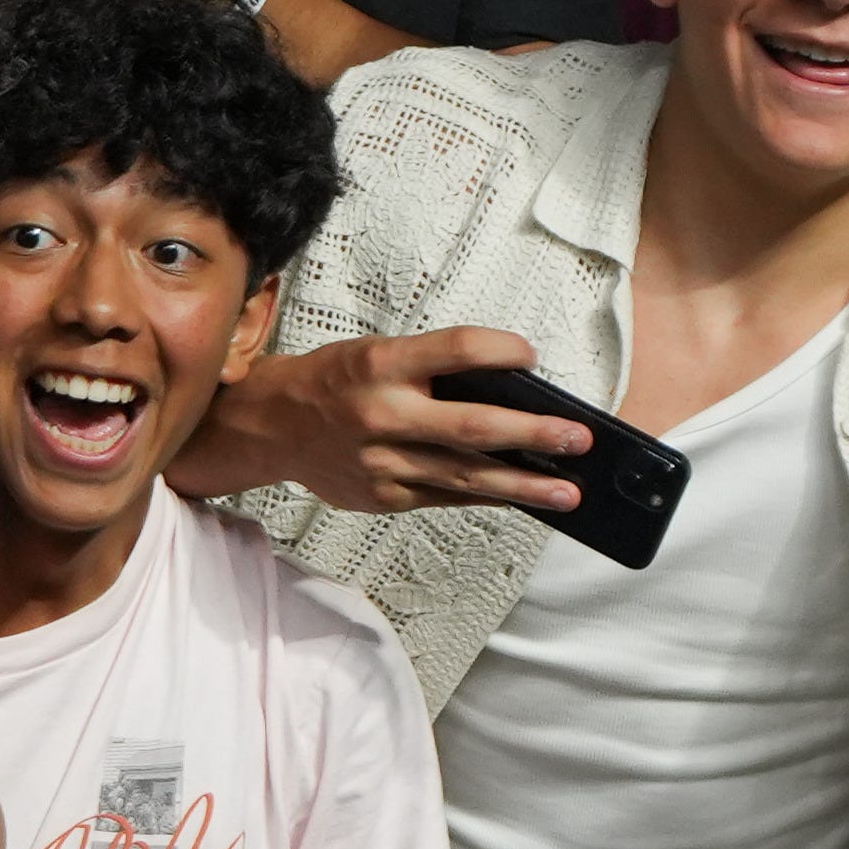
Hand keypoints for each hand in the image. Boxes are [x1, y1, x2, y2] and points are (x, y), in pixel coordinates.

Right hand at [191, 327, 587, 516]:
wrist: (271, 426)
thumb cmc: (333, 382)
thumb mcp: (376, 354)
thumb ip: (433, 368)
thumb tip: (507, 386)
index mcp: (380, 364)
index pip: (455, 350)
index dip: (500, 350)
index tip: (532, 355)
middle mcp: (381, 413)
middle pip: (471, 426)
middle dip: (532, 434)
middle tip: (577, 438)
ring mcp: (382, 462)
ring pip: (466, 475)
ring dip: (524, 485)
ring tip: (567, 491)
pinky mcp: (383, 496)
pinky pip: (446, 496)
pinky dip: (486, 495)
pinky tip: (520, 498)